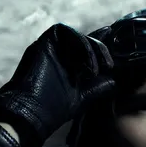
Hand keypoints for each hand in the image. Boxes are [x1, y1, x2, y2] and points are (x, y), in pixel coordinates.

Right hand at [0, 24, 114, 146]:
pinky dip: (80, 44)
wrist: (31, 115)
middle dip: (100, 50)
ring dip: (91, 48)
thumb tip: (114, 81)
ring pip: (77, 35)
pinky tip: (87, 64)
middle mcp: (60, 53)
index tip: (112, 65)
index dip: (101, 52)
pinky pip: (64, 31)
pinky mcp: (44, 42)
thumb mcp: (82, 98)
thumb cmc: (54, 110)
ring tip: (96, 69)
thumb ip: (96, 88)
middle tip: (109, 66)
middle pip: (84, 39)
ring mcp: (51, 47)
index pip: (88, 49)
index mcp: (69, 64)